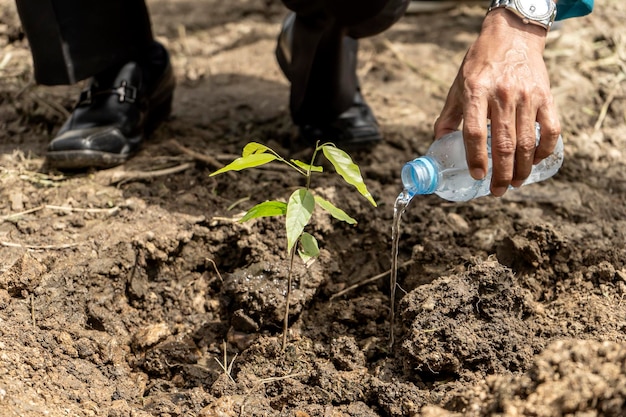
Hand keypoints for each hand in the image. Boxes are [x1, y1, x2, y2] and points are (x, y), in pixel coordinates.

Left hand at [434, 9, 560, 196]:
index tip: (476, 176)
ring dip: (522, 169)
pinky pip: (551, 129)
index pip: (474, 132)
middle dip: (501, 174)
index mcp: (475, 92)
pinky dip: (544, 150)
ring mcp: (527, 96)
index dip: (475, 158)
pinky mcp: (546, 96)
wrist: (511, 36)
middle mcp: (502, 95)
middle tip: (497, 191)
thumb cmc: (480, 65)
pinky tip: (535, 161)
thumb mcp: (458, 87)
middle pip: (503, 144)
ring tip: (515, 183)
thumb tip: (437, 145)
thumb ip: (448, 117)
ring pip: (527, 142)